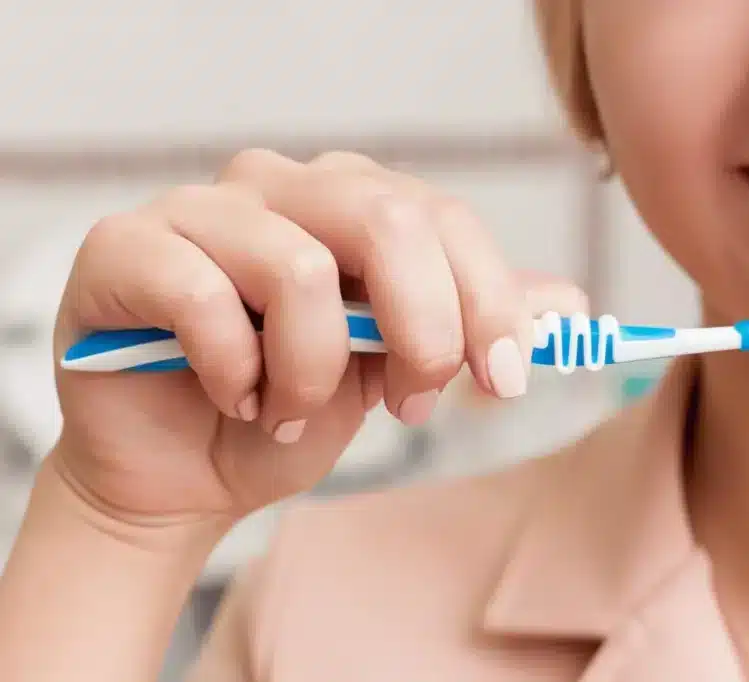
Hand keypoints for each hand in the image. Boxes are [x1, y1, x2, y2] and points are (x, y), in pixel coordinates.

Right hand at [50, 149, 586, 526]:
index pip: (443, 219)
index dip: (490, 301)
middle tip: (412, 407)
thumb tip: (570, 304)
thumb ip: (469, 327)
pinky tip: (232, 397)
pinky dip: (235, 370)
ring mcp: (200, 209)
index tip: (506, 382)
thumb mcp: (395, 371)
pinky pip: (206, 296)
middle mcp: (280, 187)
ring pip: (301, 268)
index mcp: (350, 204)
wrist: (183, 473)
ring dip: (314, 373)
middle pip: (388, 220)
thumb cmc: (287, 411)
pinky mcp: (127, 248)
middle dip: (423, 332)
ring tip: (291, 414)